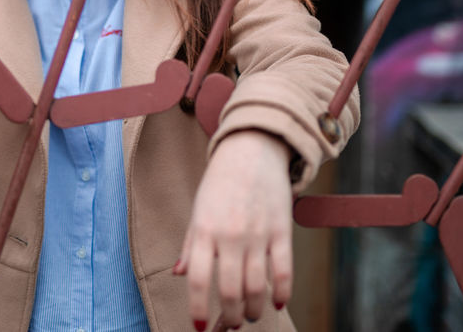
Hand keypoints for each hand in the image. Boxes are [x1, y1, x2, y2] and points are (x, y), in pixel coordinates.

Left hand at [176, 130, 293, 328]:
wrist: (251, 149)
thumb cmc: (220, 183)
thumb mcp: (199, 211)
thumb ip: (191, 245)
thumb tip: (179, 274)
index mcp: (204, 231)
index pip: (199, 280)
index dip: (198, 309)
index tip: (200, 328)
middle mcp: (230, 235)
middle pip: (230, 291)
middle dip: (231, 317)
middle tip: (231, 324)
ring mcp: (257, 234)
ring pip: (257, 286)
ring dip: (254, 310)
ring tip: (250, 315)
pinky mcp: (281, 230)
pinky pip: (284, 270)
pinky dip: (282, 292)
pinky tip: (276, 302)